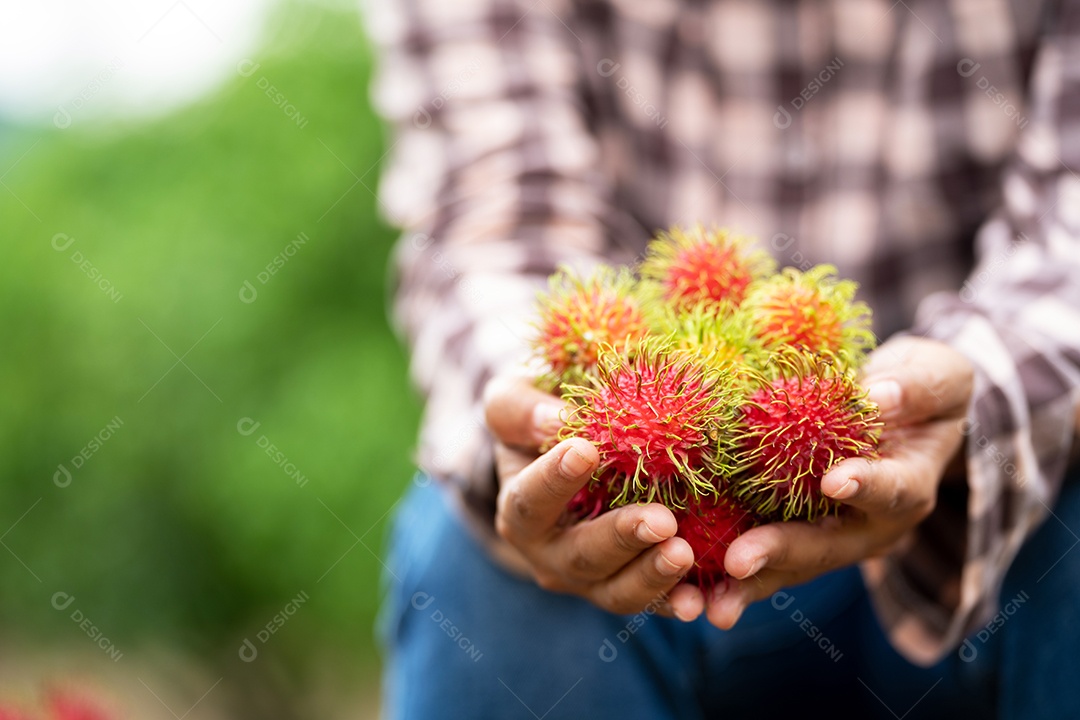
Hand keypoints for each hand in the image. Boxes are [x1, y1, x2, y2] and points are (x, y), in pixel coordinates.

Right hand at [484, 376, 707, 619]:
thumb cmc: (541, 413)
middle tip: (661, 520)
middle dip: (622, 539)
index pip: (529, 500)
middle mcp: (549, 553)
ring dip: (652, 576)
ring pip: (617, 591)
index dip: (553, 480)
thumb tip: (554, 421)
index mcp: (520, 507)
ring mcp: (590, 579)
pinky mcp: (629, 587)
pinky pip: (654, 602)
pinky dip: (676, 602)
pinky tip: (699, 600)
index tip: (586, 450)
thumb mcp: (516, 398)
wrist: (570, 451)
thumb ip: (520, 409)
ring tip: (685, 554)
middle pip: (581, 555)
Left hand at [709, 337, 974, 627]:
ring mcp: (826, 537)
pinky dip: (720, 574)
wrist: (899, 413)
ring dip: (745, 585)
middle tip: (740, 561)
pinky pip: (756, 559)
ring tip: (710, 605)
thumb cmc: (917, 389)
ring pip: (786, 567)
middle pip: (824, 546)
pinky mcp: (788, 534)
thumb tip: (880, 395)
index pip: (891, 490)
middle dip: (780, 553)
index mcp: (908, 486)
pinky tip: (685, 591)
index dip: (866, 486)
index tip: (835, 480)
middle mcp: (866, 526)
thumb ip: (916, 387)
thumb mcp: (934, 376)